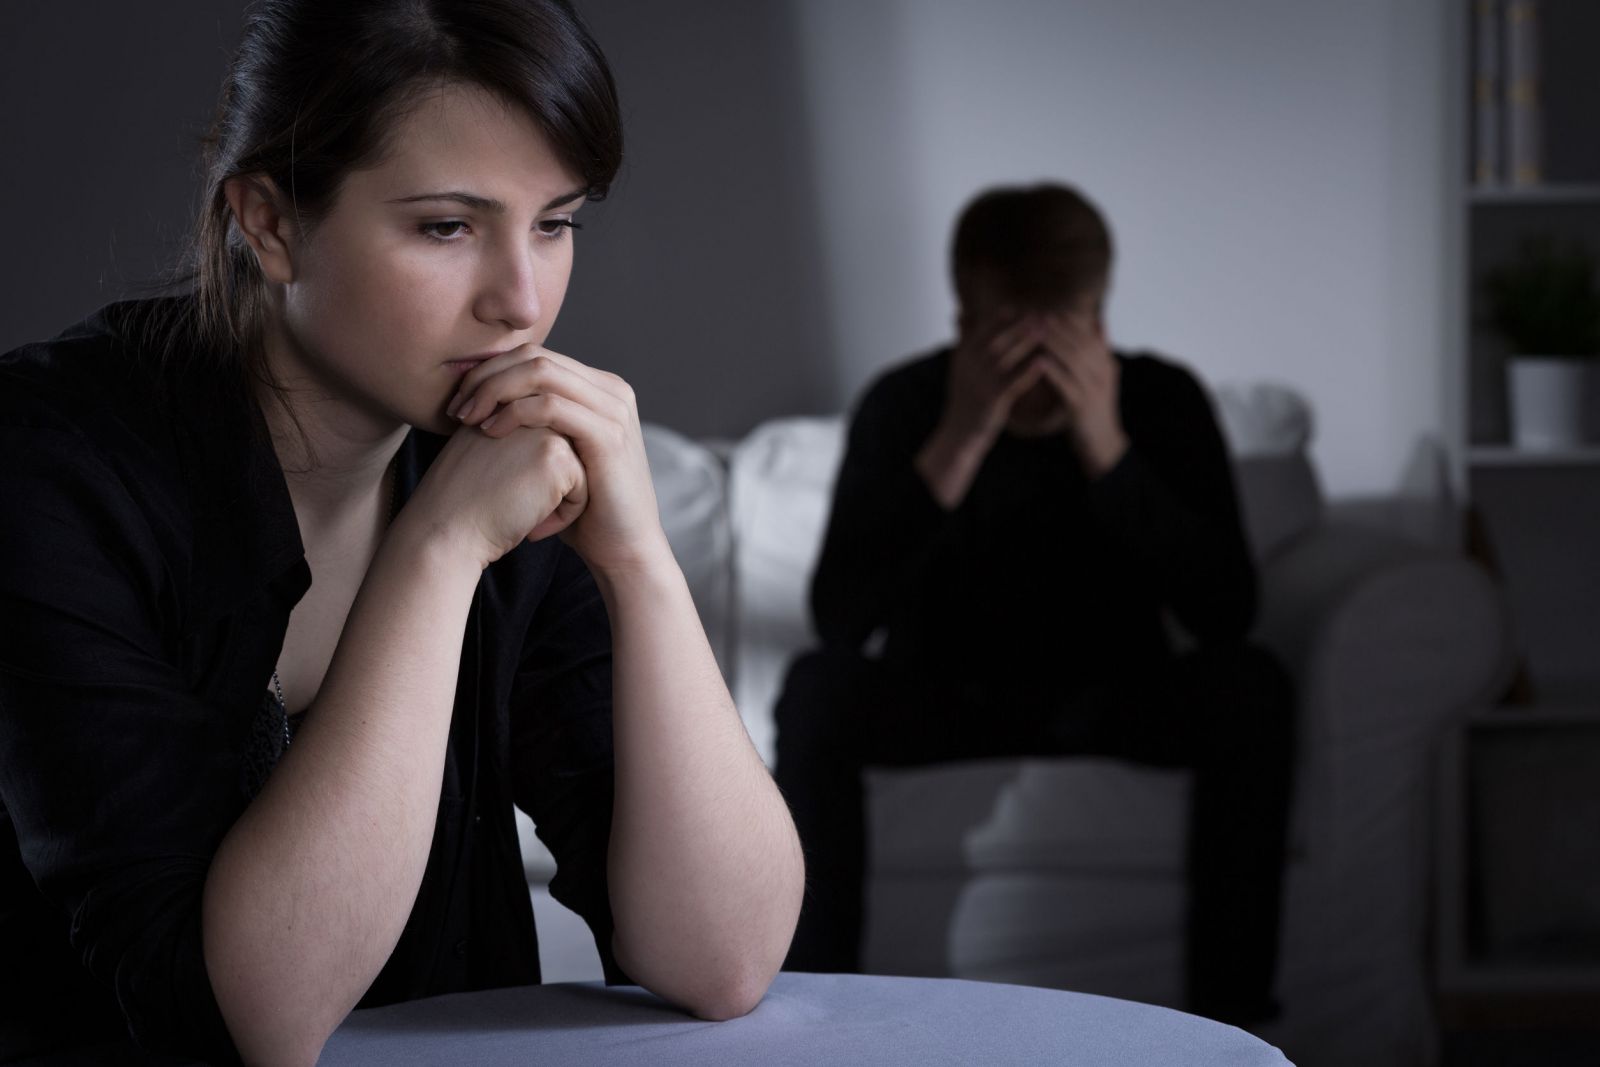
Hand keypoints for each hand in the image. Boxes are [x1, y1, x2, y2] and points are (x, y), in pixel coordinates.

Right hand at [403, 418, 588, 569]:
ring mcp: (543, 427)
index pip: (549, 445)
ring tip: (518, 510)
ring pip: (580, 470)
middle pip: (568, 454)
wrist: (446, 532)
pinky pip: (583, 489)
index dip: (532, 478)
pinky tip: (531, 522)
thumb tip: (557, 450)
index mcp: (507, 402)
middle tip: (506, 502)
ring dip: (557, 501)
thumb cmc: (463, 502)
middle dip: (548, 487)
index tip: (499, 491)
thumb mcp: (487, 454)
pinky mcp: (557, 454)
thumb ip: (516, 437)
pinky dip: (564, 515)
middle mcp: (527, 406)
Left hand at [444, 346, 669, 574]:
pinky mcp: (609, 435)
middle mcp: (612, 390)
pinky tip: (489, 432)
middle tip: (456, 407)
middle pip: (536, 356)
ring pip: (541, 372)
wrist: (623, 550)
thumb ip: (535, 425)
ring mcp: (614, 410)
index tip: (457, 401)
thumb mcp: (557, 457)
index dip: (490, 371)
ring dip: (494, 390)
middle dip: (487, 377)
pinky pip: (551, 406)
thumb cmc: (584, 510)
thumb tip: (485, 404)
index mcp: (600, 388)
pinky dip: (514, 413)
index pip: (535, 356)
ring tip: (466, 418)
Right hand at [938, 310, 1047, 449]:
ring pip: (1005, 357)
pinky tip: (1043, 362)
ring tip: (1045, 330)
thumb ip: (963, 341)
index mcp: (961, 358)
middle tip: (1039, 314)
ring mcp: (979, 384)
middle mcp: (968, 368)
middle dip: (1018, 326)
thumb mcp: (959, 368)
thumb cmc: (965, 401)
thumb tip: (961, 313)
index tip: (1019, 308)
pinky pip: (1013, 382)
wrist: (960, 435)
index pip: (981, 331)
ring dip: (1026, 341)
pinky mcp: (991, 401)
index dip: (999, 318)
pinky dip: (1028, 370)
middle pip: (995, 340)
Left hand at [1033, 312, 1128, 475]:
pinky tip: (1037, 360)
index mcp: (1106, 365)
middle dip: (1059, 328)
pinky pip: (1066, 383)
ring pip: (1073, 359)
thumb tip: (1099, 321)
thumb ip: (1100, 350)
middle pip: (1080, 343)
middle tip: (1038, 315)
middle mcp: (1103, 374)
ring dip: (1053, 343)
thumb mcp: (1101, 377)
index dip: (1069, 322)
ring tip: (1034, 331)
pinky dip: (1052, 370)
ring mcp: (1094, 390)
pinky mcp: (1082, 406)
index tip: (1049, 310)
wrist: (1101, 444)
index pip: (1088, 336)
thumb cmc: (1095, 408)